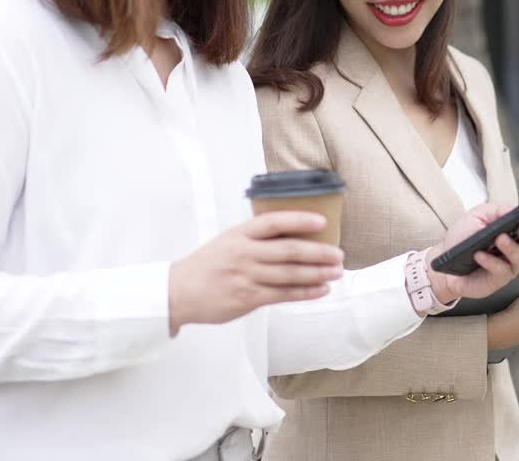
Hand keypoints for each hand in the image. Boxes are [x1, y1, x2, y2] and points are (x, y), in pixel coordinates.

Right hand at [168, 212, 344, 334]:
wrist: (179, 292)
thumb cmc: (208, 265)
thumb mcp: (228, 241)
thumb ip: (256, 239)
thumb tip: (295, 236)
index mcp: (239, 234)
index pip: (273, 222)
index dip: (299, 220)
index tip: (322, 221)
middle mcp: (244, 253)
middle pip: (289, 250)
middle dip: (319, 252)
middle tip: (339, 254)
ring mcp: (246, 276)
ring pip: (290, 274)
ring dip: (317, 273)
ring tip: (336, 272)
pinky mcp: (247, 298)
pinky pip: (283, 294)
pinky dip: (305, 292)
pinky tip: (321, 289)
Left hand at [424, 203, 518, 304]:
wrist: (443, 262)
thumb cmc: (464, 237)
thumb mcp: (480, 215)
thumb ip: (499, 210)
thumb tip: (517, 212)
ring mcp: (511, 268)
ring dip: (512, 247)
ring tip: (499, 239)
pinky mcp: (498, 281)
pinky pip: (501, 271)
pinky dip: (491, 261)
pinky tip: (481, 255)